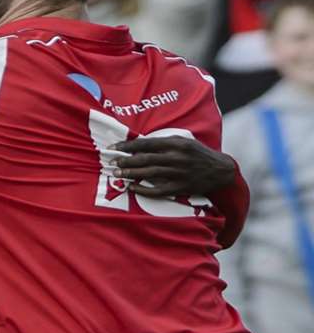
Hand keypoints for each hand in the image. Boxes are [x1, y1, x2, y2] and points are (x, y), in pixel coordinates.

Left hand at [109, 134, 235, 196]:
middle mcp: (177, 158)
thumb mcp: (184, 142)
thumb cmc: (197, 153)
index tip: (113, 147)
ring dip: (131, 173)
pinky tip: (132, 188)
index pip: (146, 143)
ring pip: (149, 174)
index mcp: (177, 144)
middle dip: (125, 160)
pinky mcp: (180, 187)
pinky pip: (158, 190)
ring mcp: (178, 173)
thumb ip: (164, 142)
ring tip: (118, 172)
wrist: (220, 170)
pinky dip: (143, 190)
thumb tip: (138, 144)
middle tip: (111, 161)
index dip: (127, 146)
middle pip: (145, 159)